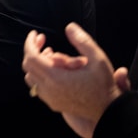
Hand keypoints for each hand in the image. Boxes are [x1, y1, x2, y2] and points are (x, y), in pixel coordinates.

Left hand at [22, 23, 123, 137]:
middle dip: (33, 50)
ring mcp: (49, 98)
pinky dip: (40, 75)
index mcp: (55, 77)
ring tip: (50, 55)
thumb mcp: (97, 59)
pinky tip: (54, 69)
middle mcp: (48, 89)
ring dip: (36, 63)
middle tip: (42, 41)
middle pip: (28, 66)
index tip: (35, 34)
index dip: (30, 43)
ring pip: (30, 77)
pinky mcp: (53, 103)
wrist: (109, 111)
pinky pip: (37, 87)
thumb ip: (82, 41)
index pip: (31, 57)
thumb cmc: (103, 85)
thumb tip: (69, 27)